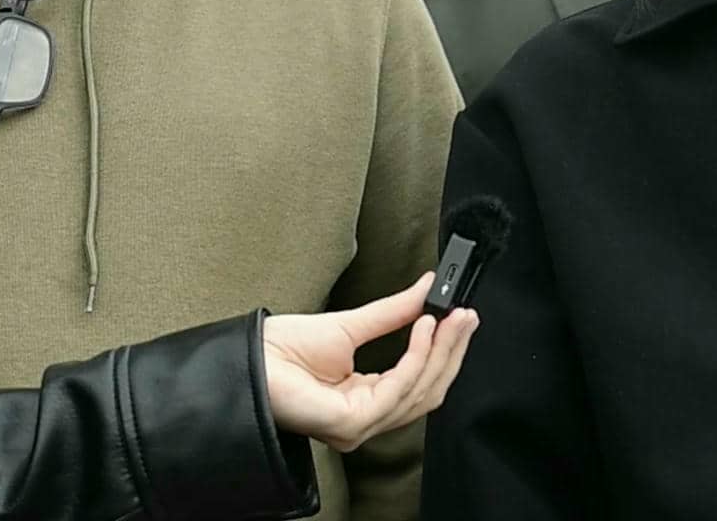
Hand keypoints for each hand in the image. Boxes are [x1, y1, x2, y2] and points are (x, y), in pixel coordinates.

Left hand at [261, 273, 479, 451]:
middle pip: (428, 391)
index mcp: (366, 400)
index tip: (462, 317)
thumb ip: (396, 312)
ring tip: (447, 317)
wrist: (250, 356)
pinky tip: (423, 330)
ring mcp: (360, 426)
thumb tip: (428, 289)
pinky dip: (416, 358)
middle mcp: (366, 419)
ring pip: (420, 393)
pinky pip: (398, 390)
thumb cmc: (283, 350)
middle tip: (466, 315)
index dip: (445, 350)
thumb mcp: (352, 324)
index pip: (420, 383)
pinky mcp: (352, 423)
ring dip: (440, 351)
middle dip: (452, 350)